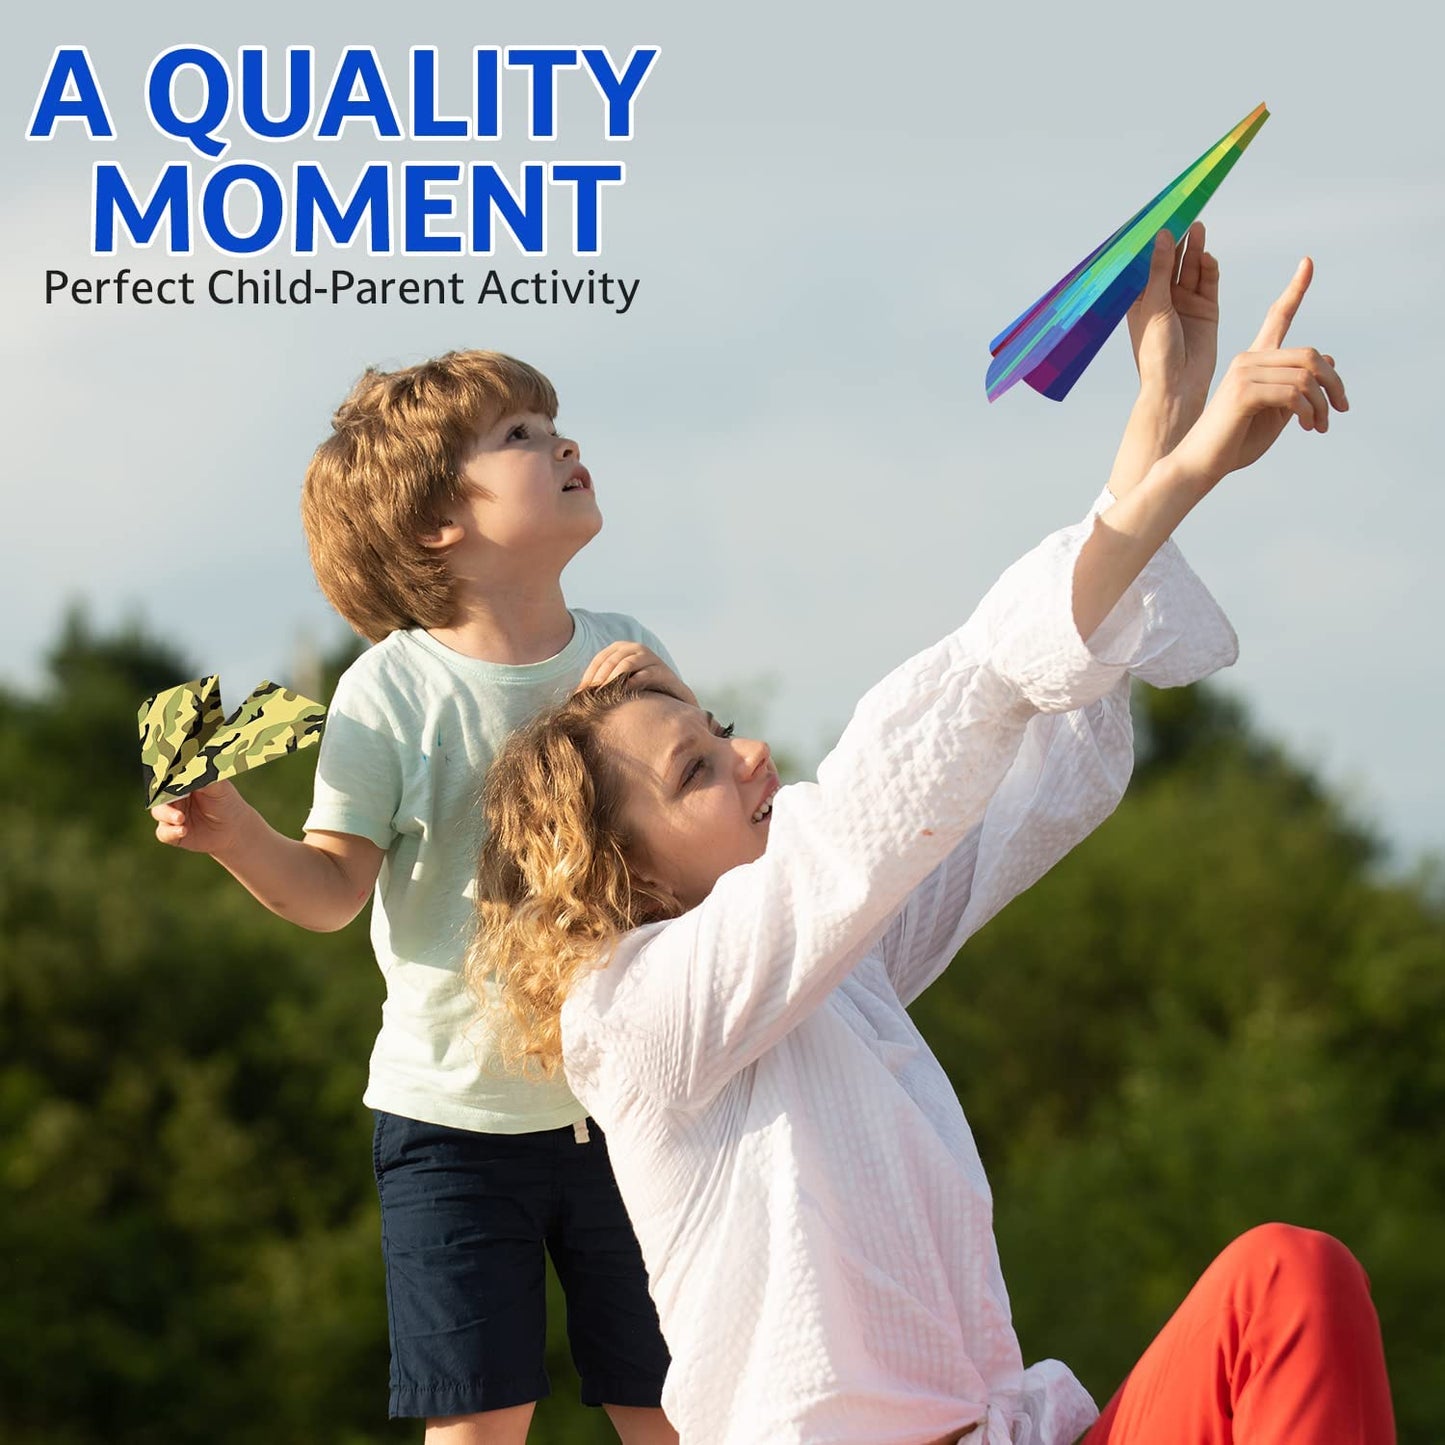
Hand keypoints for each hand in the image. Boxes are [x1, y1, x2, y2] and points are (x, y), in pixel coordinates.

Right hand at [151, 779, 250, 854]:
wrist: (234, 830)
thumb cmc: (227, 803)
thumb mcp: (220, 788)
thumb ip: (205, 777)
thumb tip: (193, 766)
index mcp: (182, 782)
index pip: (168, 776)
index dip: (165, 775)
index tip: (166, 775)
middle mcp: (174, 798)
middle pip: (159, 794)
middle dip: (162, 796)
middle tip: (169, 797)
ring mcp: (171, 815)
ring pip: (158, 812)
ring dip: (167, 814)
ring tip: (180, 818)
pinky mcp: (172, 833)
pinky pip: (163, 832)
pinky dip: (170, 832)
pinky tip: (183, 830)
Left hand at [577, 643, 697, 706]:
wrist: (672, 697)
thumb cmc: (640, 690)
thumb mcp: (618, 683)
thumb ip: (601, 683)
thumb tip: (574, 696)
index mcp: (621, 648)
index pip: (599, 659)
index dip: (588, 676)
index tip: (580, 694)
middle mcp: (636, 649)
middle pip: (611, 660)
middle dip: (599, 679)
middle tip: (590, 696)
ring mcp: (651, 658)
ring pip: (627, 664)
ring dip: (614, 679)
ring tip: (604, 695)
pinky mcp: (664, 670)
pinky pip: (646, 673)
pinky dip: (634, 683)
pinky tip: (625, 694)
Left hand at [1127, 222, 1219, 424]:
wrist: (1178, 385)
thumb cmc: (1156, 352)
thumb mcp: (1155, 306)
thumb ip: (1161, 270)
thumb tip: (1164, 236)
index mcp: (1140, 299)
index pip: (1147, 263)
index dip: (1153, 242)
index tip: (1158, 216)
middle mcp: (1163, 298)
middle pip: (1172, 261)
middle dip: (1177, 240)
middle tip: (1183, 213)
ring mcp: (1185, 303)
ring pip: (1191, 268)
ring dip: (1194, 249)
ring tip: (1197, 227)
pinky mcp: (1206, 309)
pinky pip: (1208, 281)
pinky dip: (1209, 268)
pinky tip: (1207, 257)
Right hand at [1172, 257, 1347, 487]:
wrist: (1200, 466)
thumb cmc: (1233, 444)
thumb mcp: (1276, 414)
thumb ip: (1299, 388)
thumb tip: (1329, 358)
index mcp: (1254, 361)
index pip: (1278, 317)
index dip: (1295, 288)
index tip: (1308, 262)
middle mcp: (1248, 359)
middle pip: (1310, 354)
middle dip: (1334, 383)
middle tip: (1341, 409)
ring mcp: (1243, 373)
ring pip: (1306, 375)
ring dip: (1323, 404)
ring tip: (1320, 425)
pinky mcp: (1243, 391)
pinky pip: (1294, 393)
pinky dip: (1309, 411)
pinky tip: (1307, 427)